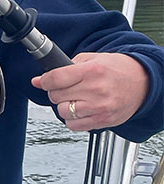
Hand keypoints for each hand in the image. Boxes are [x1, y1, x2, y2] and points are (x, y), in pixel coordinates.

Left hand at [31, 52, 148, 131]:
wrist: (143, 82)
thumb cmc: (118, 69)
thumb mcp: (91, 59)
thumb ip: (64, 68)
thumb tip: (40, 80)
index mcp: (91, 71)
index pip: (55, 79)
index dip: (44, 81)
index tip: (43, 81)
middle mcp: (96, 90)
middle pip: (56, 96)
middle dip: (56, 92)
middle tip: (65, 88)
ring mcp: (100, 107)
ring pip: (63, 111)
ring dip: (64, 106)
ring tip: (75, 99)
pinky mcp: (103, 121)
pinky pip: (74, 125)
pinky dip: (72, 119)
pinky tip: (81, 110)